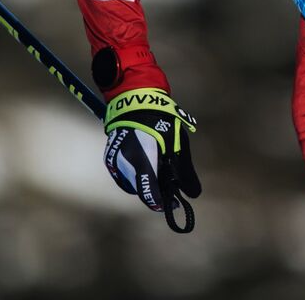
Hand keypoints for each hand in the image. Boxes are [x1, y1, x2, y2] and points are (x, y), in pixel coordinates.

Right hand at [103, 87, 200, 228]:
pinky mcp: (110, 158)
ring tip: (160, 168)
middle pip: (141, 189)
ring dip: (146, 181)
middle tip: (171, 184)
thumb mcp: (178, 144)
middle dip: (156, 190)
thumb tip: (194, 194)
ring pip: (133, 183)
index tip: (174, 204)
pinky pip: (124, 175)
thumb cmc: (160, 121)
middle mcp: (124, 165)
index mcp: (142, 161)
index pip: (150, 194)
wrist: (135, 101)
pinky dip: (136, 174)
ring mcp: (115, 162)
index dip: (162, 202)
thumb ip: (184, 171)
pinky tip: (148, 163)